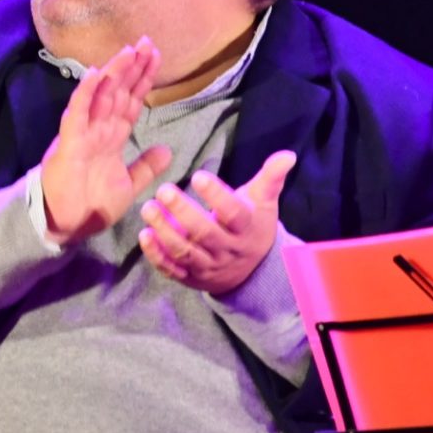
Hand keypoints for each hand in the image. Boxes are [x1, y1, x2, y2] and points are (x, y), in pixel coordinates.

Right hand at [38, 38, 172, 246]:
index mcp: (112, 137)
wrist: (65, 225)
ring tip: (129, 50)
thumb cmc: (90, 205)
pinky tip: (95, 74)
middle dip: (133, 67)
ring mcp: (83, 133)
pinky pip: (78, 113)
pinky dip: (85, 93)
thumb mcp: (128, 186)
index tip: (156, 56)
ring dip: (114, 72)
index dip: (143, 80)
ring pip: (100, 96)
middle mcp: (98, 129)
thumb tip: (167, 149)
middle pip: (119, 92)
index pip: (131, 102)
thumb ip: (145, 167)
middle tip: (148, 41)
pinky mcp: (69, 142)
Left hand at [137, 150, 297, 292]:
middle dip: (182, 212)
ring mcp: (208, 266)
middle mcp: (227, 250)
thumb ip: (270, 178)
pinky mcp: (190, 277)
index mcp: (246, 228)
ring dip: (164, 231)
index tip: (198, 175)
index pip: (233, 213)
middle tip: (163, 190)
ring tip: (148, 208)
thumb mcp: (263, 203)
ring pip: (185, 252)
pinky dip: (156, 255)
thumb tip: (288, 155)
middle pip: (204, 233)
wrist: (251, 271)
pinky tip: (144, 235)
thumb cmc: (252, 226)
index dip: (216, 196)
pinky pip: (172, 269)